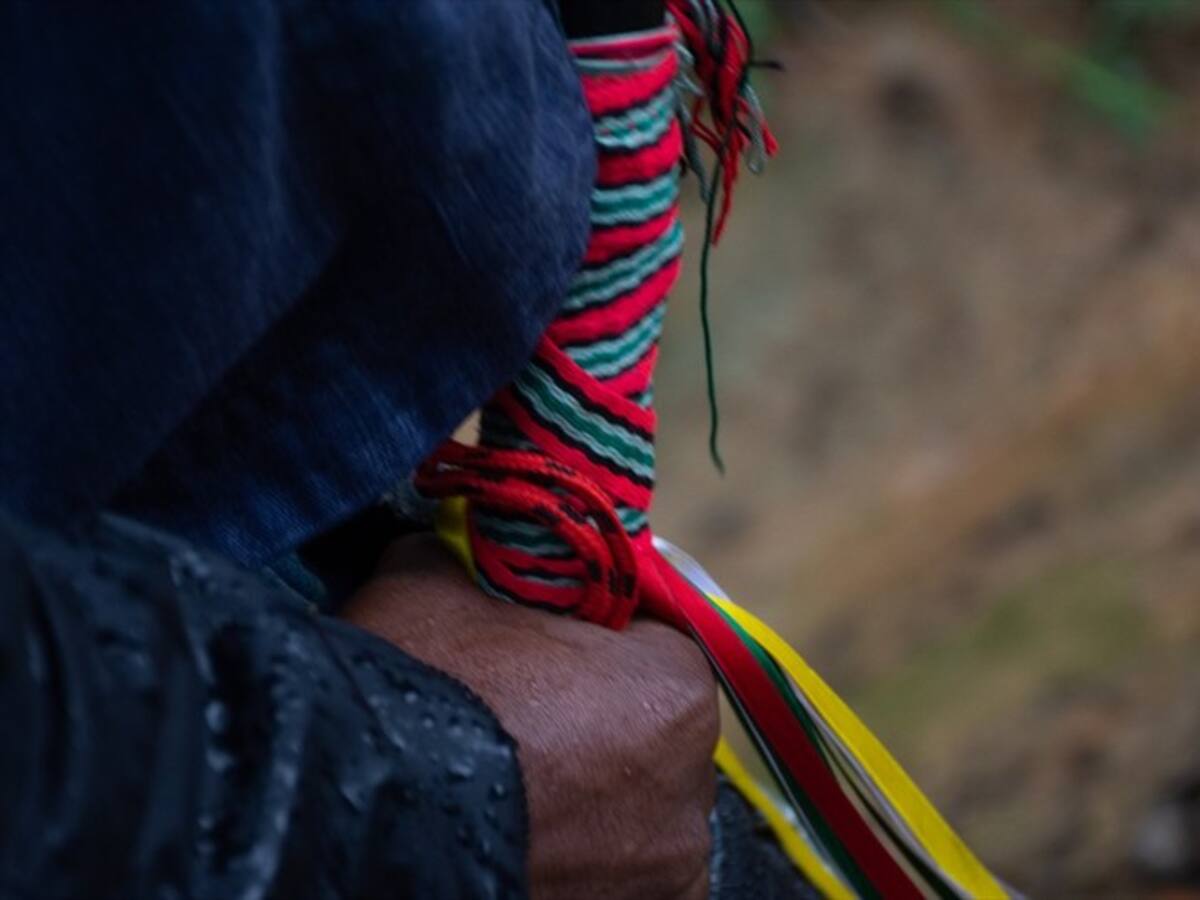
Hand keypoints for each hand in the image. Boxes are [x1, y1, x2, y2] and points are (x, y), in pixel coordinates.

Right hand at [344, 534, 717, 899]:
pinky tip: (518, 832)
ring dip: (586, 793)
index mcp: (675, 689)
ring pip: (628, 808)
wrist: (349, 811)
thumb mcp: (433, 580)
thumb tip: (461, 552)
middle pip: (646, 729)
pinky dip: (578, 854)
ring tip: (505, 782)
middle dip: (594, 717)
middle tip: (513, 713)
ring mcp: (660, 874)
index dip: (593, 634)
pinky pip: (611, 871)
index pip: (653, 640)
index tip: (539, 643)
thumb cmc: (414, 686)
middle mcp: (691, 790)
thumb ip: (475, 558)